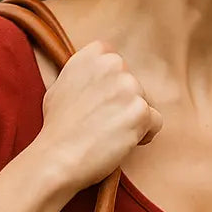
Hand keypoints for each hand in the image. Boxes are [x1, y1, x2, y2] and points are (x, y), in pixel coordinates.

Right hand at [37, 40, 162, 192]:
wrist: (56, 157)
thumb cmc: (57, 128)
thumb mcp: (62, 85)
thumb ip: (85, 74)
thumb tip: (98, 77)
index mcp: (95, 53)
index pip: (118, 64)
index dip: (110, 87)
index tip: (96, 104)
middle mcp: (113, 63)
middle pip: (134, 85)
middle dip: (122, 105)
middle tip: (99, 123)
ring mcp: (129, 86)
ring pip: (145, 104)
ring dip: (131, 121)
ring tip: (106, 134)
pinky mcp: (141, 110)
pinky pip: (155, 123)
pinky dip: (143, 136)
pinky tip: (119, 142)